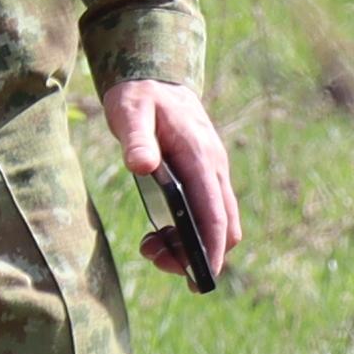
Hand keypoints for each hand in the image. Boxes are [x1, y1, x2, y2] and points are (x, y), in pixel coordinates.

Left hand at [102, 75, 241, 286]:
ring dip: (190, 245)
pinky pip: (207, 213)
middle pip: (223, 226)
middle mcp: (214, 168)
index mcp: (201, 156)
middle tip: (157, 260)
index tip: (201, 277)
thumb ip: (136, 139)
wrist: (155, 76)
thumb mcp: (130, 112)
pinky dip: (189, 232)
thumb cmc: (140, 95)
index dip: (211, 249)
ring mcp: (212, 173)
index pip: (215, 214)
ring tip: (149, 247)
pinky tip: (158, 234)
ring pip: (217, 223)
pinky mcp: (203, 176)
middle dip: (198, 254)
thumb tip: (141, 167)